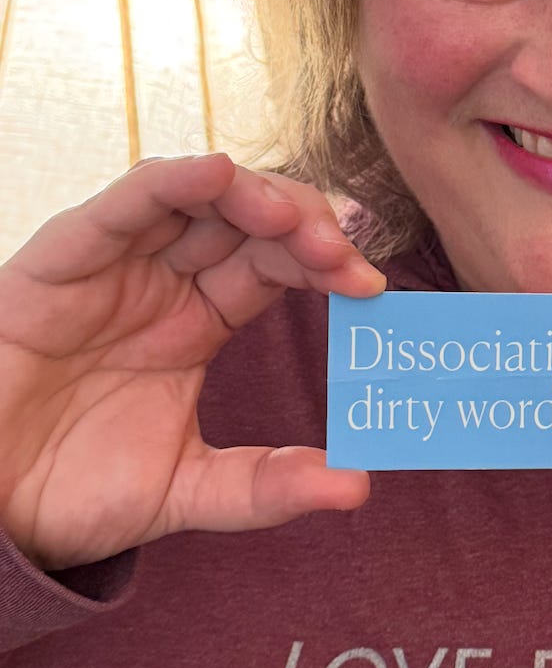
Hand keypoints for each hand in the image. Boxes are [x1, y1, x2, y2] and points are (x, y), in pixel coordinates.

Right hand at [0, 153, 384, 571]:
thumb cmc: (70, 492)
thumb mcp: (188, 491)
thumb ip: (265, 486)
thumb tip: (357, 487)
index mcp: (201, 319)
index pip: (278, 265)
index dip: (327, 265)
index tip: (371, 288)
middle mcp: (165, 280)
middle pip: (251, 221)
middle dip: (306, 226)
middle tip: (345, 254)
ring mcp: (117, 264)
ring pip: (198, 198)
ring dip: (256, 197)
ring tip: (297, 222)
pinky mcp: (63, 259)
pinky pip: (124, 206)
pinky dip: (172, 182)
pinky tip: (219, 175)